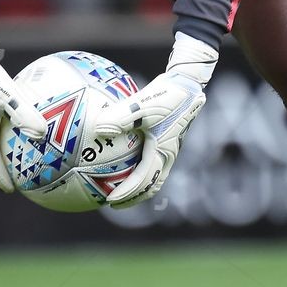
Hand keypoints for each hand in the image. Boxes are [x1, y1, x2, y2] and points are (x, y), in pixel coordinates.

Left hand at [94, 32, 216, 207]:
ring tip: (118, 187)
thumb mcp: (142, 104)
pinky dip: (138, 166)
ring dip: (138, 185)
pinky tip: (121, 155)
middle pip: (151, 185)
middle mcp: (167, 154)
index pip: (144, 181)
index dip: (127, 193)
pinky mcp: (167, 139)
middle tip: (113, 203)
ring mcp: (169, 148)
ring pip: (153, 174)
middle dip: (133, 197)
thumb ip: (121, 116)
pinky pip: (151, 159)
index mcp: (162, 152)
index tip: (110, 201)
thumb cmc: (167, 94)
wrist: (187, 83)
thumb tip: (99, 129)